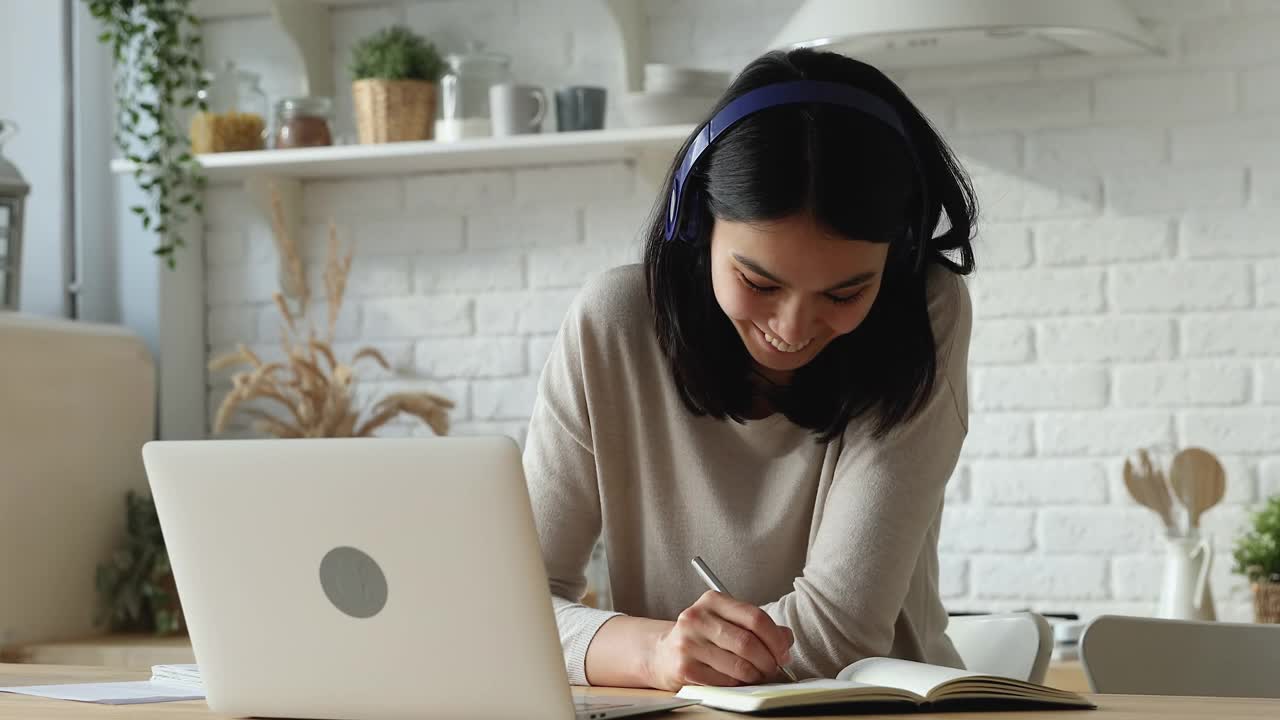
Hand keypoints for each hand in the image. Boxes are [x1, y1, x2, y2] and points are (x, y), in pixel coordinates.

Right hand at [646, 590, 793, 690]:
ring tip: (758, 675)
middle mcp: (697, 618)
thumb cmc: (702, 636)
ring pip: (738, 665)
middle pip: (748, 643)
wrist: (663, 653)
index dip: (775, 638)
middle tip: (774, 667)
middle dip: (768, 660)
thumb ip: (757, 626)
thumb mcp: (727, 621)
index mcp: (712, 600)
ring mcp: (688, 643)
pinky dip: (738, 684)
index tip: (783, 651)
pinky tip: (738, 680)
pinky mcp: (685, 667)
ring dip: (756, 675)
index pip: (754, 617)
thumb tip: (786, 638)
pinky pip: (725, 681)